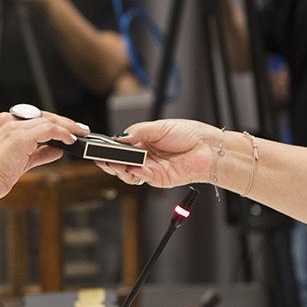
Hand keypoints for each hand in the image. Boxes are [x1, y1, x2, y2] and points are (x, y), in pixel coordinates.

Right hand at [0, 109, 85, 206]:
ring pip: (48, 120)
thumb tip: (58, 150)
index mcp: (1, 122)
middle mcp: (6, 120)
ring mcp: (12, 126)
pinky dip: (63, 133)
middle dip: (64, 123)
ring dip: (68, 127)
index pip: (33, 118)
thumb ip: (39, 153)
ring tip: (82, 133)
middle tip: (80, 129)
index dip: (53, 123)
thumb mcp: (20, 161)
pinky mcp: (20, 135)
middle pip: (42, 116)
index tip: (67, 130)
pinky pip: (49, 129)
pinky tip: (71, 140)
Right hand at [93, 119, 216, 188]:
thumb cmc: (188, 134)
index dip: (109, 149)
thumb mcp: (158, 127)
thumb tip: (119, 137)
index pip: (120, 148)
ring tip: (115, 164)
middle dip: (109, 161)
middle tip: (101, 158)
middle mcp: (146, 157)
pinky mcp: (160, 180)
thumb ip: (137, 132)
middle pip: (121, 163)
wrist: (208, 147)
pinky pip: (144, 178)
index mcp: (143, 143)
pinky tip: (133, 168)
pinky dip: (136, 173)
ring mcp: (152, 169)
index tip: (99, 148)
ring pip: (128, 174)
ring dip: (119, 169)